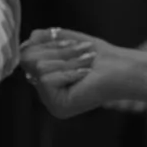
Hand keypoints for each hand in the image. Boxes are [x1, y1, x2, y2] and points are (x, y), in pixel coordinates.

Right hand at [19, 28, 146, 118]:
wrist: (121, 68)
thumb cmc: (96, 54)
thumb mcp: (64, 40)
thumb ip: (42, 39)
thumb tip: (25, 42)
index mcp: (45, 79)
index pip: (25, 54)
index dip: (45, 43)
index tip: (71, 41)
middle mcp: (45, 93)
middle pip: (28, 60)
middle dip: (56, 50)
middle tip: (82, 52)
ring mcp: (50, 103)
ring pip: (39, 67)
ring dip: (66, 60)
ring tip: (86, 63)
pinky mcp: (58, 107)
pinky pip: (47, 79)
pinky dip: (68, 71)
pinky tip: (84, 75)